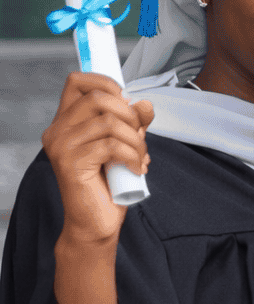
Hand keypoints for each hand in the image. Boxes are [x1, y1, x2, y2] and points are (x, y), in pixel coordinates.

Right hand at [40, 72, 152, 247]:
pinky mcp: (71, 163)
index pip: (77, 81)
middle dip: (130, 115)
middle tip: (139, 137)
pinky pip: (111, 145)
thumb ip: (133, 123)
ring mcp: (61, 146)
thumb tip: (145, 103)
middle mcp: (57, 130)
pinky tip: (136, 168)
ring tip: (140, 157)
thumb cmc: (109, 184)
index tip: (127, 102)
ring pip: (109, 122)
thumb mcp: (125, 146)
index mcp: (66, 121)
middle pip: (98, 98)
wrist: (96, 221)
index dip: (107, 83)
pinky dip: (132, 155)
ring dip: (136, 140)